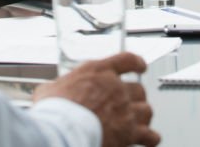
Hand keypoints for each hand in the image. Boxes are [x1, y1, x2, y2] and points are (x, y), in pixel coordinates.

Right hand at [33, 53, 159, 146]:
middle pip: (138, 88)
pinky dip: (150, 138)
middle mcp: (115, 87)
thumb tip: (51, 91)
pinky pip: (149, 135)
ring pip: (146, 109)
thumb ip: (59, 87)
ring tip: (140, 120)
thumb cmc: (55, 110)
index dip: (136, 62)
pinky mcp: (129, 132)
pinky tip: (149, 140)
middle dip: (136, 96)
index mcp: (98, 72)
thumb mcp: (49, 89)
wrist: (64, 130)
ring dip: (143, 115)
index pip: (126, 60)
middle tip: (131, 102)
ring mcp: (125, 109)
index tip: (140, 65)